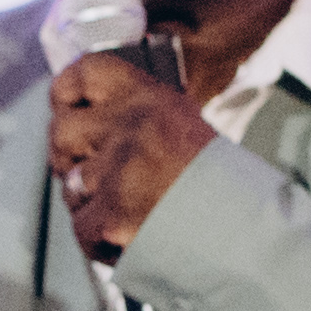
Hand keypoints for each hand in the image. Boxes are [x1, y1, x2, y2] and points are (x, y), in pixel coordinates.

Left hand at [47, 56, 215, 260]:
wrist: (249, 236)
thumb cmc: (222, 187)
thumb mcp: (184, 126)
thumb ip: (137, 117)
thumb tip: (88, 121)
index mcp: (151, 99)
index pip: (85, 72)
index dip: (66, 91)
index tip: (66, 107)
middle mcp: (131, 127)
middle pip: (61, 131)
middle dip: (68, 157)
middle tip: (91, 174)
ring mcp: (118, 173)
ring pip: (70, 184)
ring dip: (90, 201)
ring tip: (127, 210)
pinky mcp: (109, 217)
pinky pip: (80, 225)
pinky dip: (99, 238)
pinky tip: (128, 236)